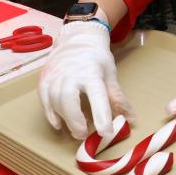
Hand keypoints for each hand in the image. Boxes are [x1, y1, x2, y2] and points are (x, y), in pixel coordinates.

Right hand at [38, 20, 133, 139]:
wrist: (76, 39)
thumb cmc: (96, 59)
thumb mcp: (110, 75)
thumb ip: (117, 98)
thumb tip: (131, 120)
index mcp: (91, 72)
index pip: (97, 96)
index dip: (101, 115)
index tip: (105, 133)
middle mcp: (71, 73)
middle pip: (68, 100)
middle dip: (75, 121)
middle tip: (84, 135)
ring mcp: (55, 76)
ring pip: (54, 101)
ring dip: (65, 119)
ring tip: (77, 129)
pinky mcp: (44, 80)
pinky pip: (44, 101)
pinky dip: (51, 115)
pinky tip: (59, 123)